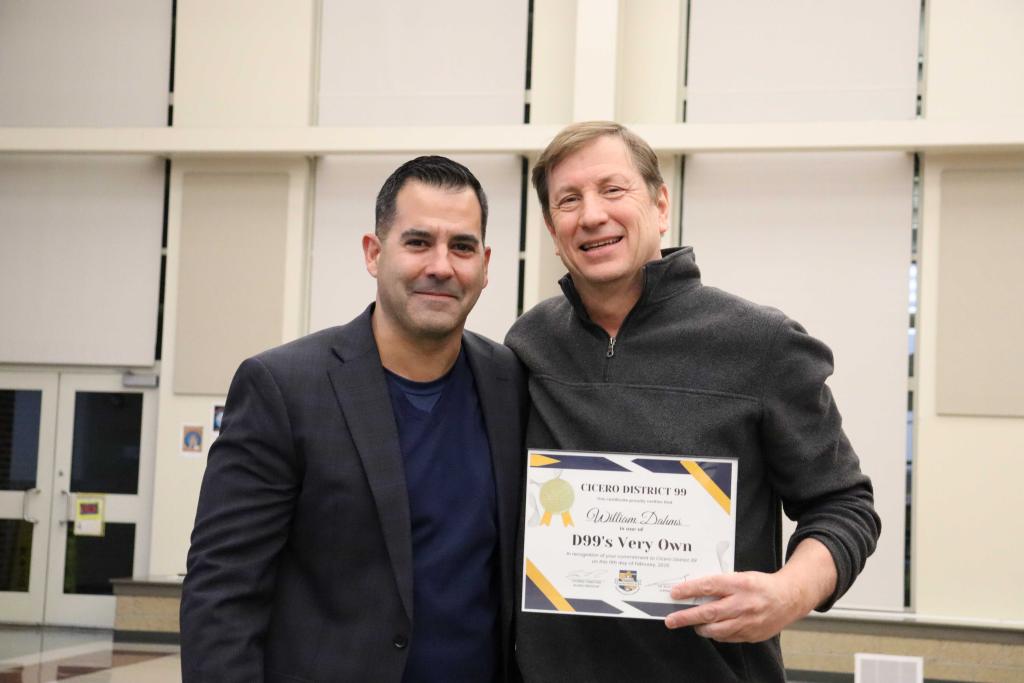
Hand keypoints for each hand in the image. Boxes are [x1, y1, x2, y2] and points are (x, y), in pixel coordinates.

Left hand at [663, 571, 804, 642]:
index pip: (709, 586)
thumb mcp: (740, 576)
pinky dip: (717, 634)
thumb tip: (694, 591)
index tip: (674, 593)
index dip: (689, 590)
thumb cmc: (761, 585)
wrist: (789, 598)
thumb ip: (720, 584)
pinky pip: (727, 637)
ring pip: (716, 630)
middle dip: (686, 617)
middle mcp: (743, 603)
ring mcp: (748, 621)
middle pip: (709, 612)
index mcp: (740, 584)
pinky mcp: (752, 635)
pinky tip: (713, 628)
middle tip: (671, 620)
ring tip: (693, 624)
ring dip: (700, 628)